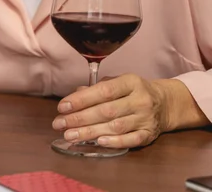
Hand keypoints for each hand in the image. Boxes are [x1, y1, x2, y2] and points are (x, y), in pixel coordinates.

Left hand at [52, 74, 170, 148]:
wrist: (165, 103)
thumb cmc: (133, 92)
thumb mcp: (118, 83)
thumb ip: (96, 88)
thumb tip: (74, 94)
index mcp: (131, 82)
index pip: (103, 91)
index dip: (81, 99)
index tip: (63, 106)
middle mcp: (140, 100)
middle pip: (106, 111)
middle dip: (80, 118)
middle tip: (59, 124)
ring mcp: (146, 118)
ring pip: (116, 126)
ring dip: (90, 132)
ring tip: (70, 135)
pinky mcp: (149, 134)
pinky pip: (132, 140)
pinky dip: (115, 142)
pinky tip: (98, 142)